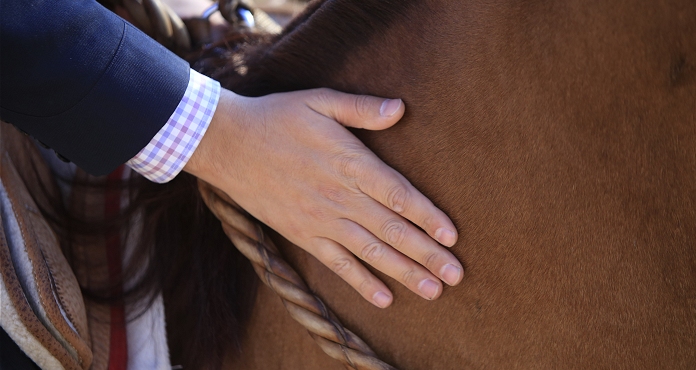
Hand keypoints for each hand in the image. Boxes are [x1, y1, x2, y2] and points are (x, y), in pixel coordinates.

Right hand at [185, 88, 462, 307]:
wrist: (227, 144)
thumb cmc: (277, 118)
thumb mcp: (319, 101)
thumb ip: (361, 109)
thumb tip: (400, 108)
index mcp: (350, 163)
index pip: (399, 194)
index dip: (428, 216)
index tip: (452, 236)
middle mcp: (340, 197)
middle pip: (392, 230)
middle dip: (427, 254)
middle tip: (456, 275)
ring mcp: (321, 219)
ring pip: (371, 252)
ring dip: (404, 272)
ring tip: (432, 291)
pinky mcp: (302, 234)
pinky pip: (336, 264)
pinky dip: (360, 282)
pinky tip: (384, 298)